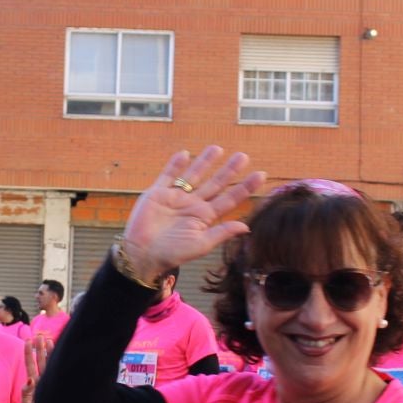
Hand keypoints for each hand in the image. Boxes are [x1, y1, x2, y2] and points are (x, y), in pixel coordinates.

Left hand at [23, 333, 53, 402]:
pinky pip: (58, 371)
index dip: (28, 353)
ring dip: (48, 352)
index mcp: (34, 385)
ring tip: (47, 339)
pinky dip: (58, 361)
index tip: (28, 340)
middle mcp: (42, 381)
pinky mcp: (58, 386)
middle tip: (38, 335)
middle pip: (39, 361)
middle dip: (38, 348)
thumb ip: (26, 394)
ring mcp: (51, 383)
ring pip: (49, 364)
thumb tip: (28, 380)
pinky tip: (60, 352)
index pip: (30, 365)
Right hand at [119, 147, 263, 281]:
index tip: (260, 175)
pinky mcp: (157, 193)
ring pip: (193, 176)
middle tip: (243, 156)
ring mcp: (175, 198)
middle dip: (229, 171)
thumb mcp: (201, 244)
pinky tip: (185, 154)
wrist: (142, 254)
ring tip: (217, 148)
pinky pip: (168, 175)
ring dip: (205, 162)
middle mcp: (192, 205)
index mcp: (205, 217)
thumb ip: (222, 233)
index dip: (244, 188)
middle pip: (215, 184)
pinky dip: (175, 165)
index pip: (229, 199)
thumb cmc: (172, 253)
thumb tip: (246, 226)